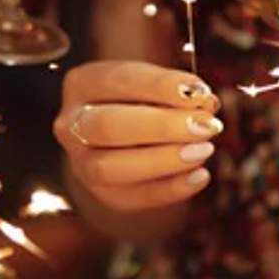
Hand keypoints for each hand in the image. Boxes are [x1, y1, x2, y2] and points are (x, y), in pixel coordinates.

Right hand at [55, 61, 221, 213]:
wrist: (126, 140)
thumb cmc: (144, 101)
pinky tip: (199, 176)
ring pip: (110, 167)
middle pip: (107, 126)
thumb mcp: (155, 84)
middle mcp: (72, 124)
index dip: (161, 87)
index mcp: (83, 84)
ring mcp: (82, 163)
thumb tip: (205, 103)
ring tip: (205, 150)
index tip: (200, 92)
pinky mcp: (103, 194)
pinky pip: (132, 197)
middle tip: (206, 126)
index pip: (119, 81)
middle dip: (161, 126)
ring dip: (163, 160)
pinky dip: (170, 189)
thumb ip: (177, 90)